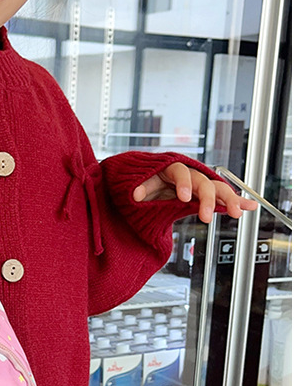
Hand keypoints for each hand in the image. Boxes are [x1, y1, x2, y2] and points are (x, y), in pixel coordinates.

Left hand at [132, 162, 257, 223]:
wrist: (148, 186)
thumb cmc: (145, 181)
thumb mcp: (139, 184)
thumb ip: (140, 187)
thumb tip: (135, 194)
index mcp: (172, 169)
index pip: (180, 172)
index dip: (183, 184)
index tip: (183, 198)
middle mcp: (189, 175)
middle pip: (203, 182)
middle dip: (207, 199)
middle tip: (205, 217)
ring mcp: (199, 184)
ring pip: (218, 188)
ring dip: (229, 200)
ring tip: (237, 212)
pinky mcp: (204, 195)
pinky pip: (222, 197)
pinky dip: (236, 201)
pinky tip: (250, 206)